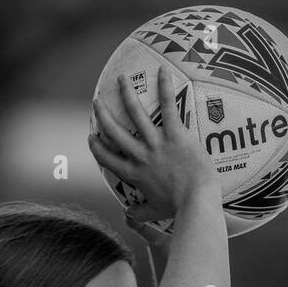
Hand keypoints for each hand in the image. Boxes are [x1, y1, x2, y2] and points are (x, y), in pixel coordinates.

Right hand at [89, 65, 219, 221]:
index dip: (97, 147)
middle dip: (102, 115)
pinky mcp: (175, 134)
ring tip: (121, 80)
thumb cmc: (178, 208)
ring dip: (126, 94)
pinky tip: (163, 71)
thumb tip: (128, 215)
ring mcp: (157, 143)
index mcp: (134, 174)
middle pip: (114, 132)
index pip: (107, 159)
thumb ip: (140, 212)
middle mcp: (141, 156)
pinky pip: (168, 107)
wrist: (196, 200)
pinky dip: (165, 87)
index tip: (91, 137)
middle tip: (96, 103)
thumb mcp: (155, 212)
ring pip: (136, 114)